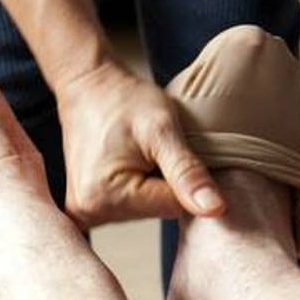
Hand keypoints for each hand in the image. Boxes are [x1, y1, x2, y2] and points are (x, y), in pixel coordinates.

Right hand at [55, 60, 225, 228]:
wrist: (88, 87)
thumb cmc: (122, 100)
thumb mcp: (162, 129)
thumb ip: (188, 172)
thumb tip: (215, 210)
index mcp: (106, 198)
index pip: (175, 207)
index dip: (182, 177)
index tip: (168, 150)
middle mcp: (88, 212)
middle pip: (156, 210)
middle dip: (164, 181)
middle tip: (150, 149)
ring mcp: (84, 212)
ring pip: (144, 209)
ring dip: (151, 182)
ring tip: (137, 152)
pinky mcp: (85, 207)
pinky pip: (126, 208)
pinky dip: (135, 187)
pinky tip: (125, 163)